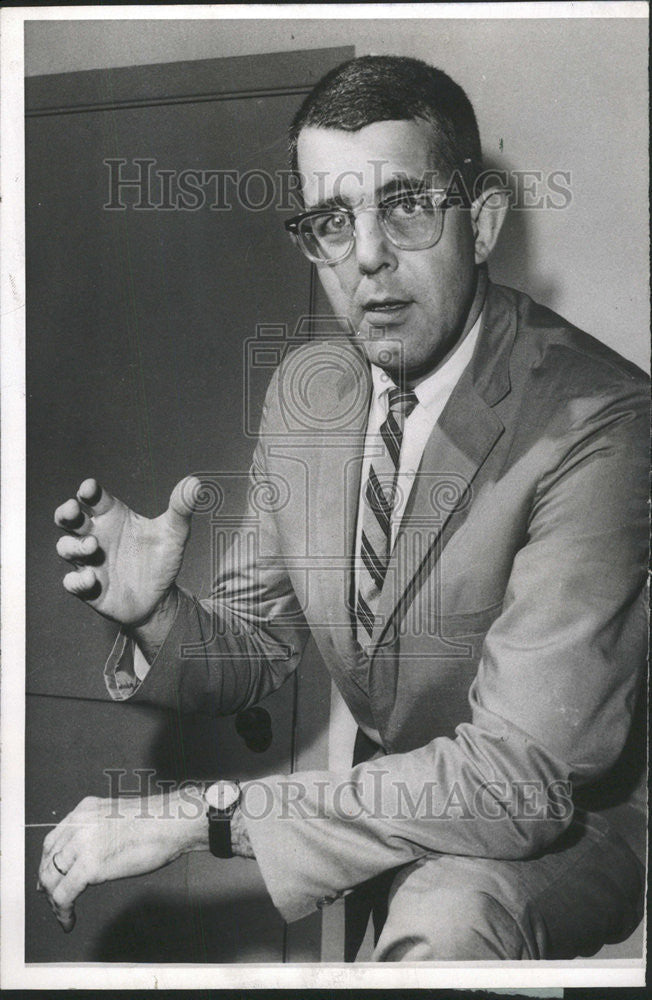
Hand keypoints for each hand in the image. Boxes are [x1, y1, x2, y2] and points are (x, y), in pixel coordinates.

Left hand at [37, 791, 207, 931]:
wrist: (172, 821)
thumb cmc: (158, 821)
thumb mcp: (117, 818)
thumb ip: (99, 831)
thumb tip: (92, 854)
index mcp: (85, 810)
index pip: (54, 839)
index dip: (47, 862)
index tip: (48, 876)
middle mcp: (78, 823)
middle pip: (49, 858)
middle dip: (47, 882)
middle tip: (52, 899)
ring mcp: (82, 843)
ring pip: (51, 878)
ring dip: (54, 900)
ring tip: (63, 913)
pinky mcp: (89, 865)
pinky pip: (64, 894)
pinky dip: (62, 911)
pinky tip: (69, 919)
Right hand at [55, 477, 201, 628]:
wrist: (161, 599)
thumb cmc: (161, 559)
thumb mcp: (175, 533)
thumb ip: (181, 508)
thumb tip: (194, 484)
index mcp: (113, 517)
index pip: (93, 498)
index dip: (88, 491)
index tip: (90, 489)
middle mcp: (96, 536)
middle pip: (68, 519)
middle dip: (65, 513)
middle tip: (74, 510)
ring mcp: (89, 562)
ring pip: (65, 548)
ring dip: (74, 546)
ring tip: (93, 547)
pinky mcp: (88, 588)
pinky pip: (72, 582)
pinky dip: (77, 580)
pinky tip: (91, 580)